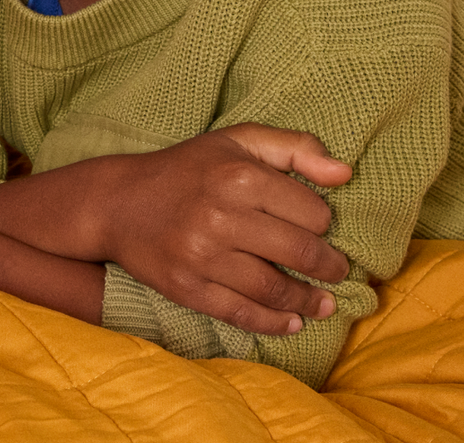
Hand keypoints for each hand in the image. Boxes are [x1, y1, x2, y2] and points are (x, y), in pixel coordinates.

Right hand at [0, 122, 351, 335]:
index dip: (324, 222)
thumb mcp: (237, 140)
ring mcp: (202, 256)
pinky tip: (292, 323)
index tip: (321, 227)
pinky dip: (273, 322)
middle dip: (330, 267)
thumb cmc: (187, 169)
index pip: (311, 212)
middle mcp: (221, 216)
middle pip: (300, 253)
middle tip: (337, 271)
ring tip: (323, 304)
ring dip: (308, 301)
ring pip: (274, 289)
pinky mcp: (187, 288)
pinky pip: (241, 312)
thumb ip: (295, 147)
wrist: (118, 202)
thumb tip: (345, 172)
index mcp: (239, 176)